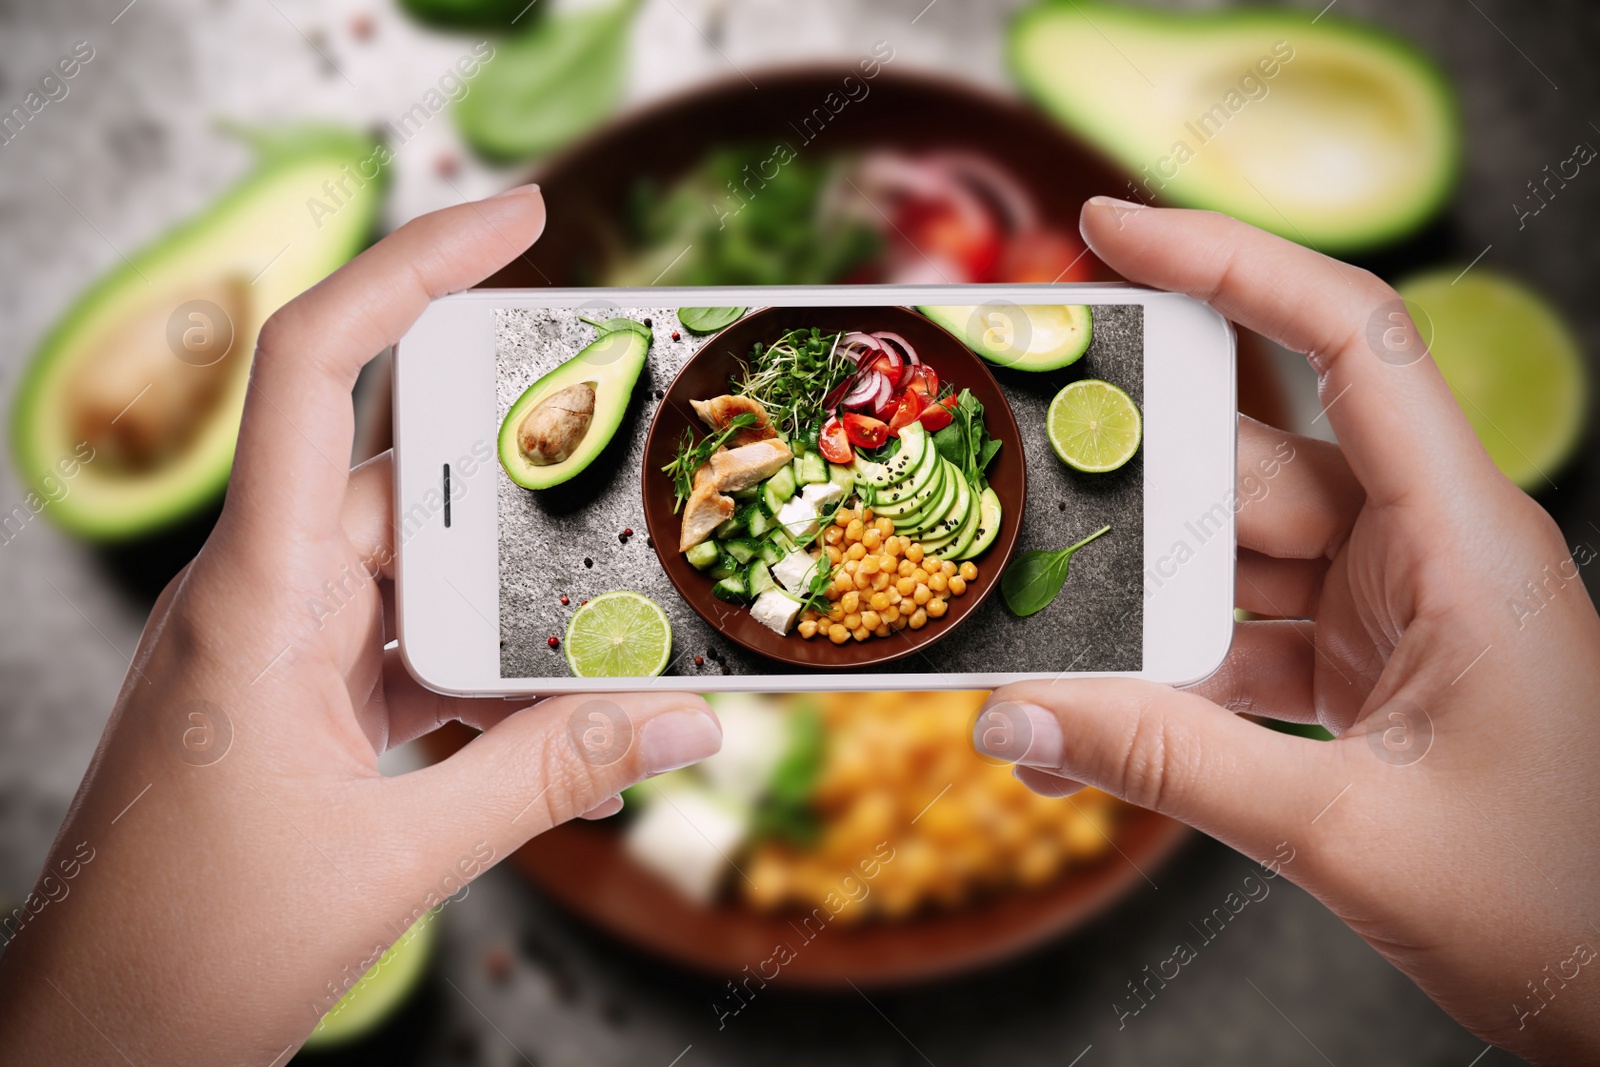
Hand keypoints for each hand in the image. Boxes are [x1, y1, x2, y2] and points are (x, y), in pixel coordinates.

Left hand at [0, 186, 722, 1063]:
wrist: (96, 1044)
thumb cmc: (192, 952)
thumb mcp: (395, 857)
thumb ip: (548, 777)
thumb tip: (684, 723)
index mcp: (255, 597)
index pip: (312, 372)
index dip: (410, 268)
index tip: (517, 218)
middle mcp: (263, 597)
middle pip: (402, 474)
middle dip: (523, 466)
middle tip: (637, 448)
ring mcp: (281, 650)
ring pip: (421, 569)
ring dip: (515, 592)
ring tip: (621, 608)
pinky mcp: (302, 704)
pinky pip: (414, 647)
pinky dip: (489, 667)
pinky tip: (563, 707)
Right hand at [978, 199, 1599, 1064]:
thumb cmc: (1556, 906)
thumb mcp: (1348, 833)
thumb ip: (1167, 768)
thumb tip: (1011, 723)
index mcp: (1465, 542)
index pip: (1351, 340)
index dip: (1231, 262)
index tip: (1113, 231)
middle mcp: (1430, 550)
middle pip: (1256, 460)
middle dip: (1138, 479)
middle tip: (1021, 473)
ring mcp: (1395, 609)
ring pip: (1238, 555)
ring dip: (1145, 593)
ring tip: (1041, 619)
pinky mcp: (1367, 667)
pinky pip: (1246, 634)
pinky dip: (1175, 668)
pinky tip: (1102, 706)